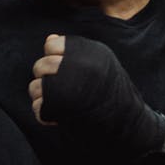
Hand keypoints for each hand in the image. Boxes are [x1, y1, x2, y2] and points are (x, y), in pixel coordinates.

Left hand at [29, 34, 164, 164]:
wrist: (130, 126)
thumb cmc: (115, 94)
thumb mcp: (103, 65)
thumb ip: (75, 52)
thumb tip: (49, 39)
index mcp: (88, 51)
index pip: (52, 45)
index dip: (54, 58)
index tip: (65, 71)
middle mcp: (76, 65)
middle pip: (40, 65)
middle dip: (46, 79)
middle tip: (63, 92)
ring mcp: (66, 86)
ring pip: (35, 87)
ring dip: (44, 98)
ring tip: (64, 105)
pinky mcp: (59, 107)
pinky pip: (38, 107)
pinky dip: (46, 115)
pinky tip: (61, 117)